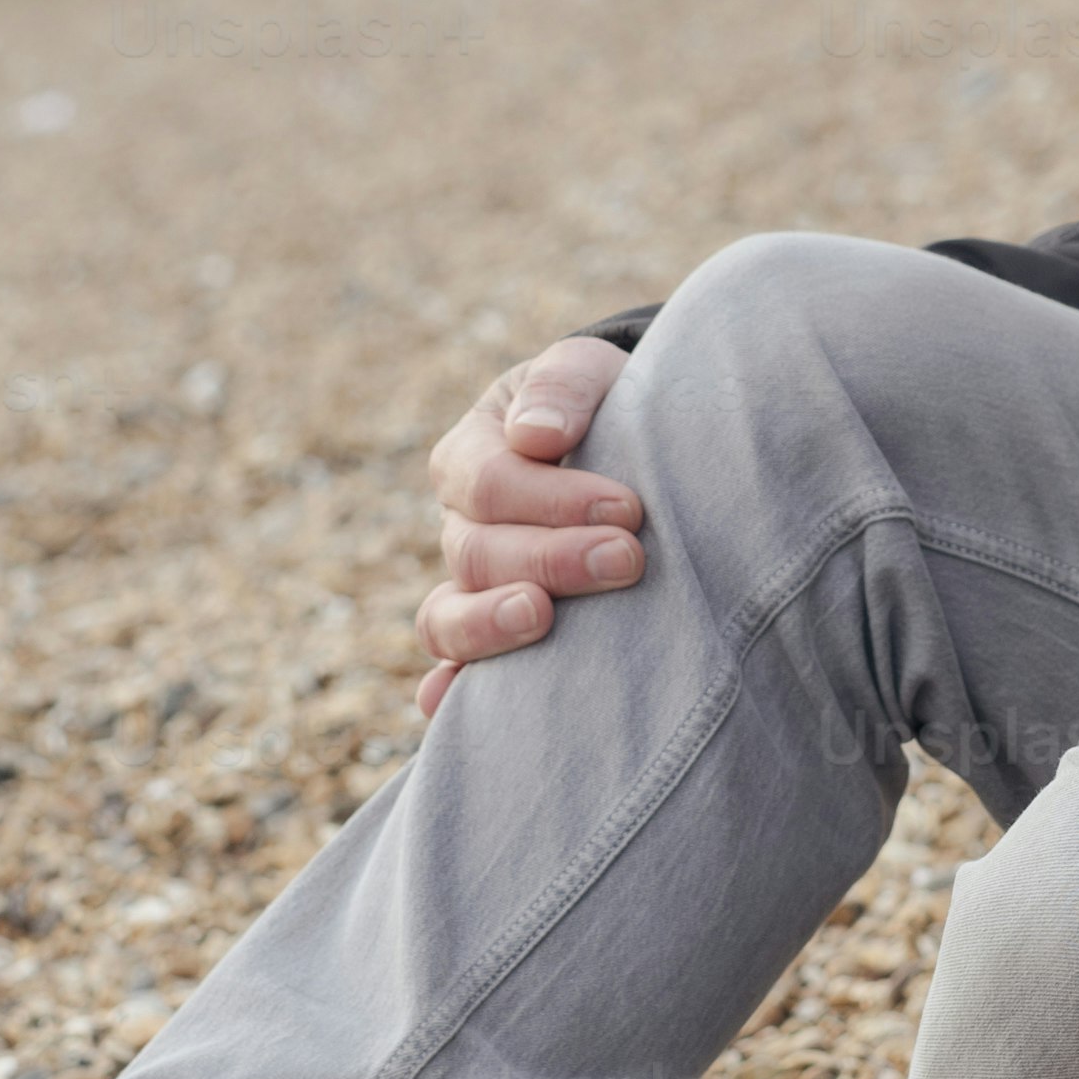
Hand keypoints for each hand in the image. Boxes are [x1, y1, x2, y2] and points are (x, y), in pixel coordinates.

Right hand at [414, 336, 643, 712]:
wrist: (633, 446)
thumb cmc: (610, 406)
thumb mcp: (591, 371)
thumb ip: (564, 385)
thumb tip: (536, 434)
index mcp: (473, 454)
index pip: (490, 484)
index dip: (553, 499)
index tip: (629, 507)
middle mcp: (461, 525)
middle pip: (475, 553)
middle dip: (551, 559)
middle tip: (628, 559)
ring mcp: (472, 588)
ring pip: (445, 619)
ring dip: (490, 626)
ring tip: (544, 619)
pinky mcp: (494, 634)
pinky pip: (454, 670)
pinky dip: (448, 692)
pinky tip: (455, 706)